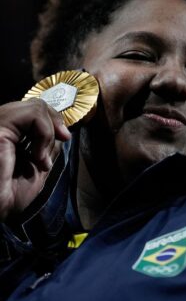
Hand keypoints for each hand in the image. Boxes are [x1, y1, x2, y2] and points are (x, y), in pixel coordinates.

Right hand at [0, 99, 70, 220]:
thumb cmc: (10, 196)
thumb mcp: (36, 168)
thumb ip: (46, 148)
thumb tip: (61, 132)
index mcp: (6, 134)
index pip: (32, 111)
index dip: (52, 119)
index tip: (64, 137)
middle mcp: (1, 125)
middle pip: (35, 104)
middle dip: (55, 121)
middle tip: (63, 138)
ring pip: (36, 107)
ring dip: (49, 132)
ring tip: (41, 157)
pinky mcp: (0, 128)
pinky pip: (33, 115)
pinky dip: (44, 134)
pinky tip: (38, 156)